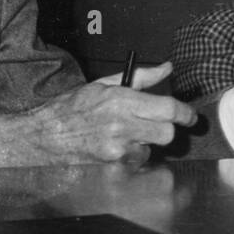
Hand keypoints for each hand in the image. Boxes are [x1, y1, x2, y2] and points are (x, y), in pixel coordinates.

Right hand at [0, 62, 196, 165]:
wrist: (43, 137)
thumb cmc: (71, 108)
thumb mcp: (104, 84)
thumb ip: (140, 77)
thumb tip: (166, 67)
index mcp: (121, 100)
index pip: (168, 108)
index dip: (185, 113)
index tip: (190, 116)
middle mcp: (121, 125)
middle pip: (166, 133)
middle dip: (166, 129)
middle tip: (156, 124)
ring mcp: (116, 149)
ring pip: (152, 149)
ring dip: (146, 143)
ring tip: (125, 134)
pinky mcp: (111, 166)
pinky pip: (136, 161)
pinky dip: (132, 155)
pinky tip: (115, 147)